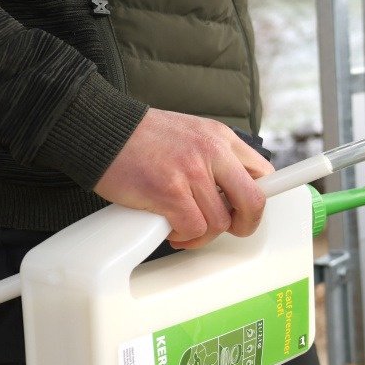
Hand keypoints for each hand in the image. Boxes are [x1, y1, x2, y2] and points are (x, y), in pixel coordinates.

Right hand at [94, 109, 273, 249]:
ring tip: (183, 225)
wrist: (101, 128)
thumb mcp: (191, 134)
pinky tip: (168, 226)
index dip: (260, 199)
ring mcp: (192, 172)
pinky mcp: (169, 192)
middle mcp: (212, 152)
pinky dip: (182, 235)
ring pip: (219, 222)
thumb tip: (232, 192)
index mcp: (221, 138)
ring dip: (202, 233)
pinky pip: (192, 229)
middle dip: (245, 225)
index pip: (263, 173)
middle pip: (253, 202)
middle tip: (229, 229)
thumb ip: (214, 158)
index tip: (251, 212)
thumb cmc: (140, 138)